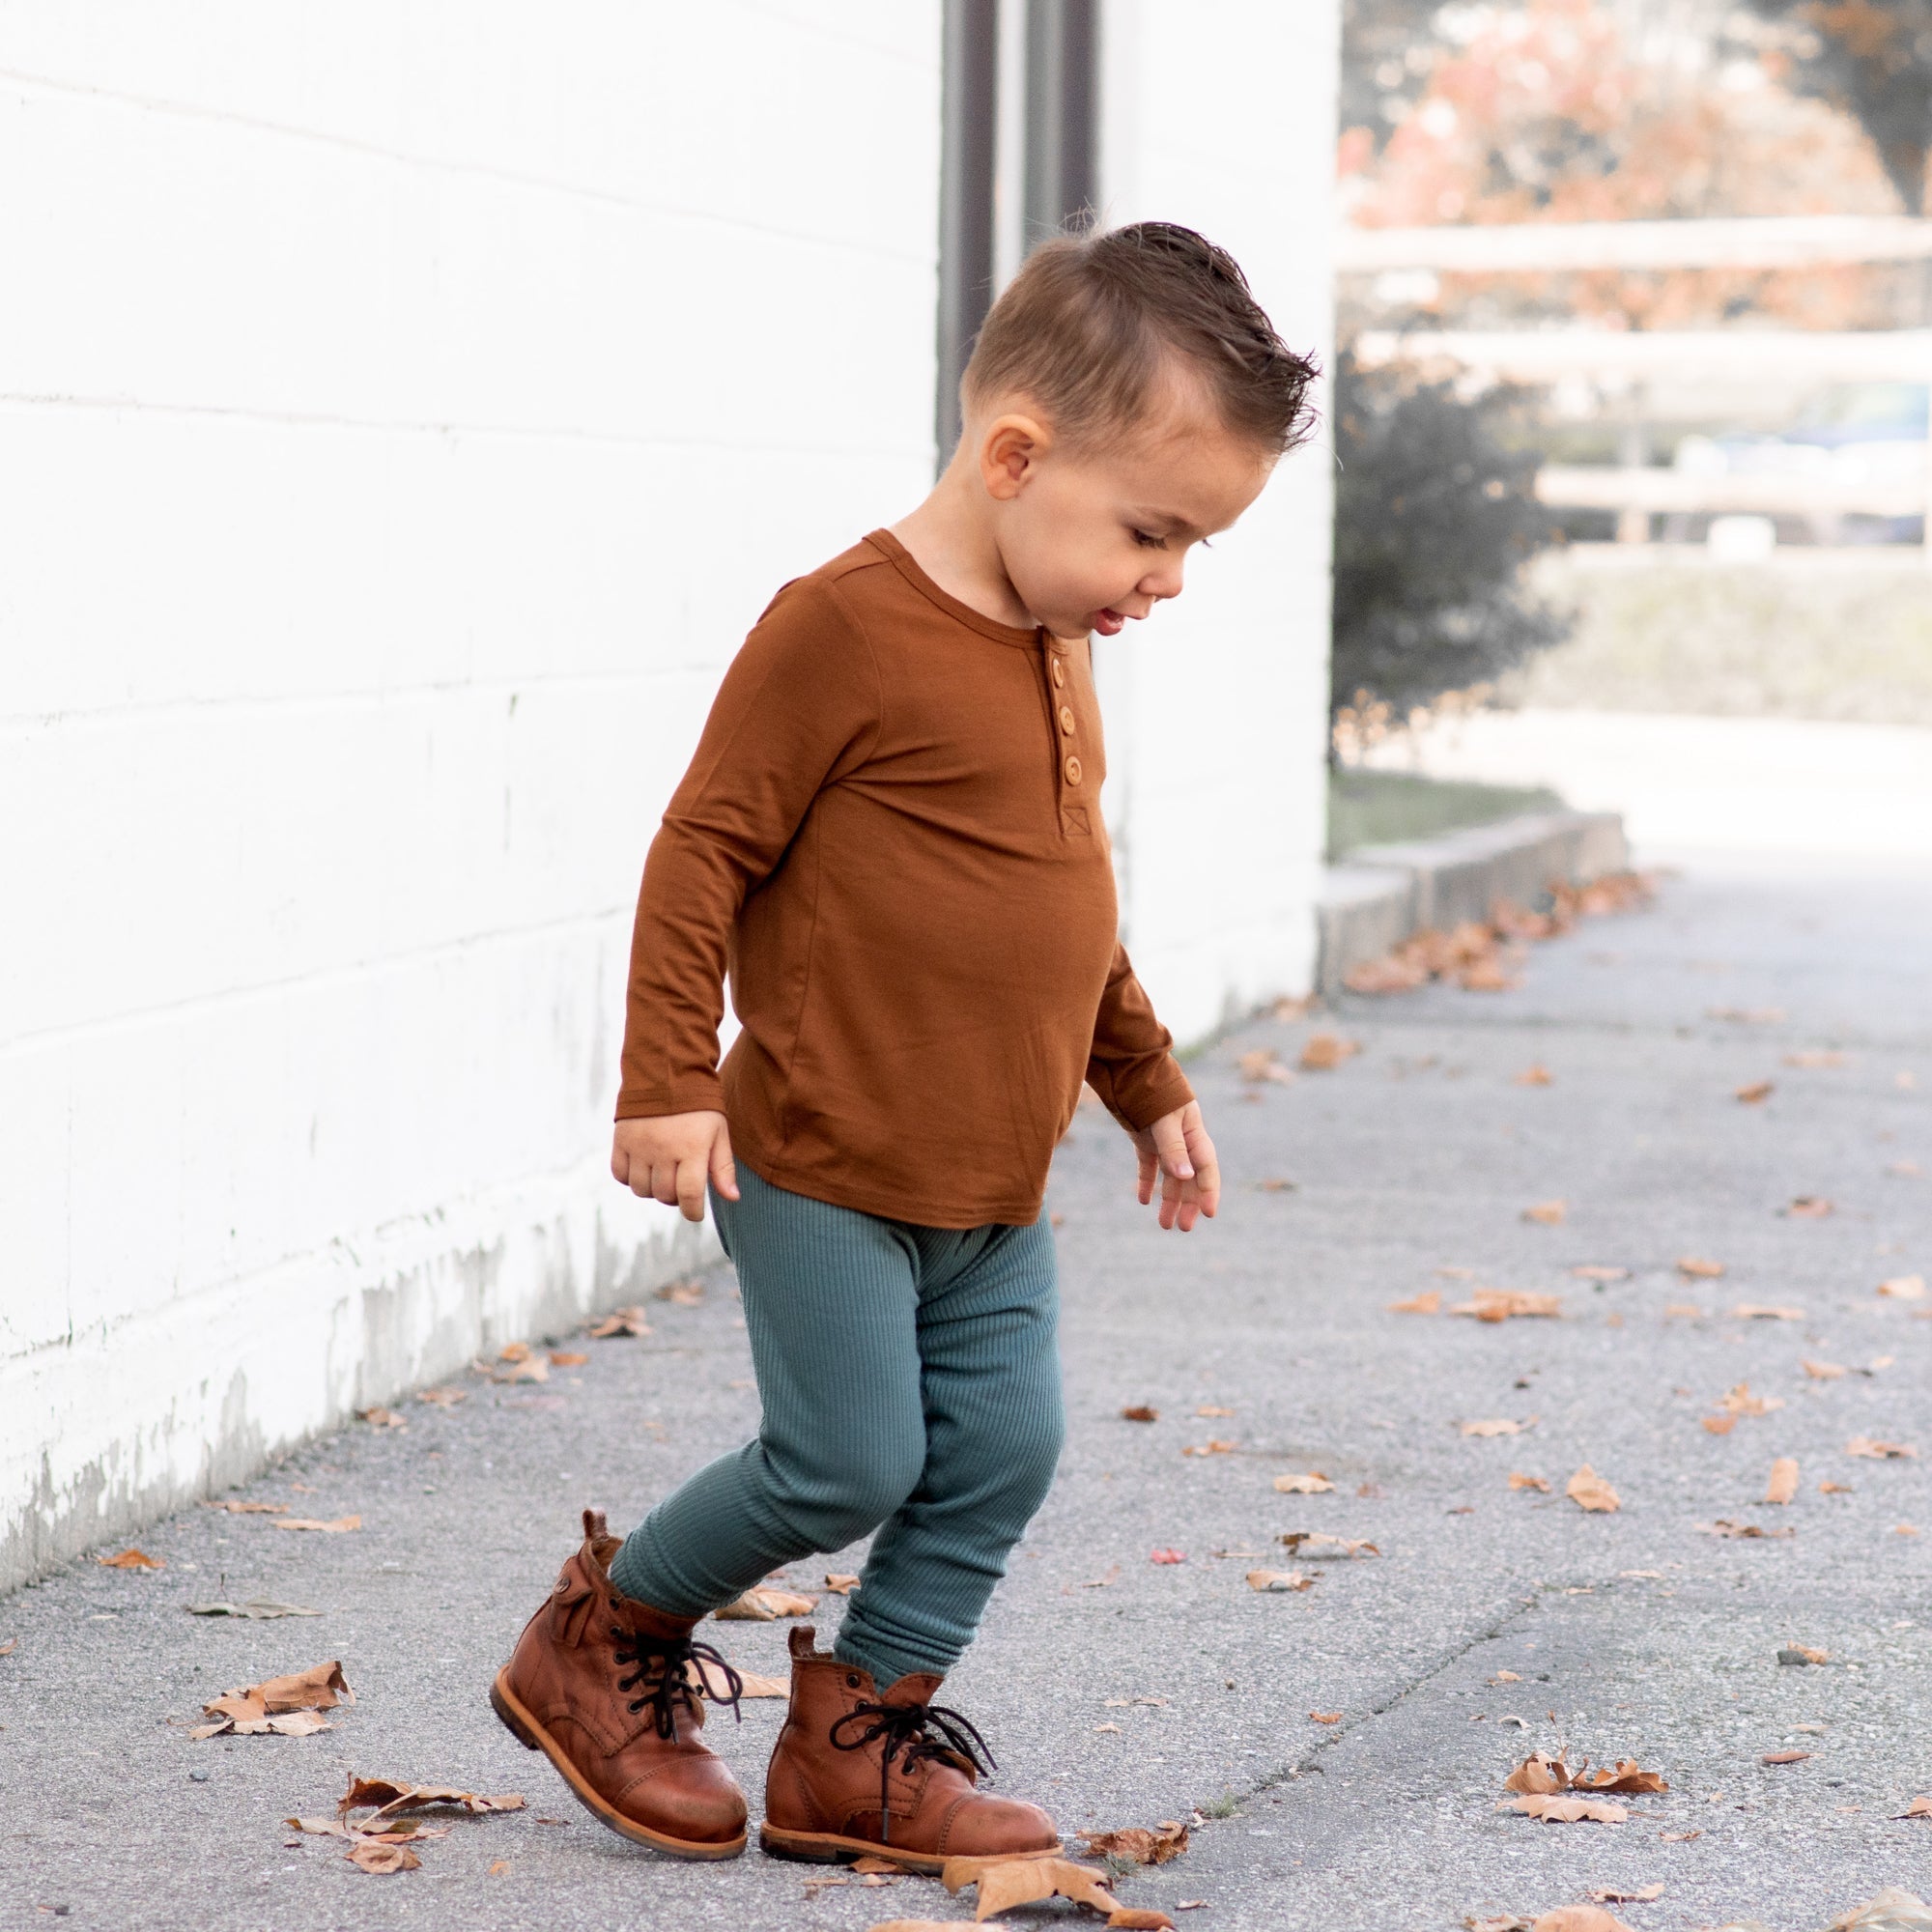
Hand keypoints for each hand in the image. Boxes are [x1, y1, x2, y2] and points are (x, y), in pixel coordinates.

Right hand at [611, 1111, 739, 1222]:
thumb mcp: (718, 1133)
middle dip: (675, 1197)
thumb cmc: (699, 1107)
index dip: (693, 1211)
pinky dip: (631, 1178)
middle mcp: (663, 1149)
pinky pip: (620, 1174)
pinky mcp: (621, 1140)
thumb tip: (732, 1198)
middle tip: (681, 1184)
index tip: (695, 1213)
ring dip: (653, 1189)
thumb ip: (723, 1167)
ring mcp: (639, 1145)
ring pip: (641, 1189)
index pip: (689, 1195)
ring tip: (663, 1174)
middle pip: (664, 1195)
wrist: (667, 1072)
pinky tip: (644, 1166)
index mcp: (691, 1148)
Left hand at [1130, 1101, 1218, 1232]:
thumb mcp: (1165, 1121)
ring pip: (1171, 1177)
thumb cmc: (1154, 1092)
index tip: (1209, 1213)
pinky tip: (1144, 1201)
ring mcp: (1165, 1142)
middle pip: (1190, 1179)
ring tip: (1164, 1225)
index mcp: (1195, 1134)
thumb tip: (1186, 1176)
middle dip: (1189, 1204)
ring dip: (1169, 1200)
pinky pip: (1149, 1168)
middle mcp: (1183, 1141)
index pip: (1206, 1168)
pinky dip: (1147, 1184)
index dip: (1209, 1191)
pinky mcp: (1146, 1140)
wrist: (1131, 1070)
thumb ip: (1174, 1148)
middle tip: (1184, 1228)